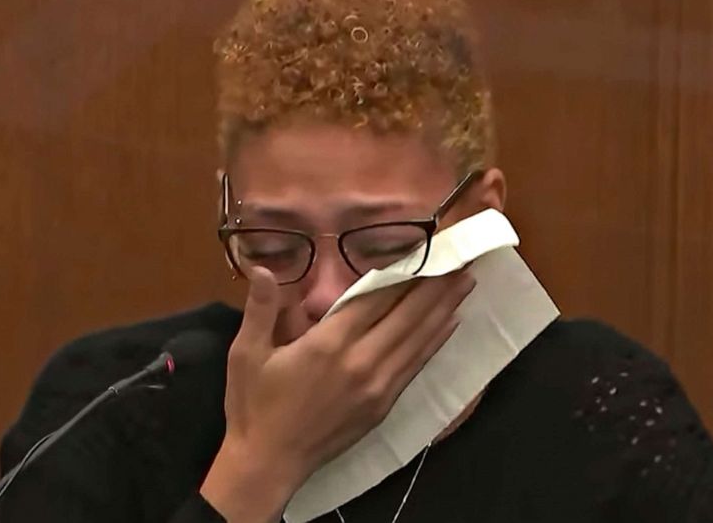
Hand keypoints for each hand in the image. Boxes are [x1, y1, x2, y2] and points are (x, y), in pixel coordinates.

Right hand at [200, 267, 474, 521]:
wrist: (268, 464)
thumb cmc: (254, 406)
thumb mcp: (246, 352)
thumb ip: (259, 307)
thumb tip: (263, 268)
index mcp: (328, 343)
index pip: (376, 298)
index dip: (404, 272)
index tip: (426, 249)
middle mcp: (361, 362)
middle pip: (407, 315)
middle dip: (436, 285)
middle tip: (463, 258)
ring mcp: (377, 386)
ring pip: (419, 339)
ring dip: (444, 309)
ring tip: (466, 283)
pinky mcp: (383, 406)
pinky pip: (415, 366)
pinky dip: (435, 342)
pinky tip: (448, 325)